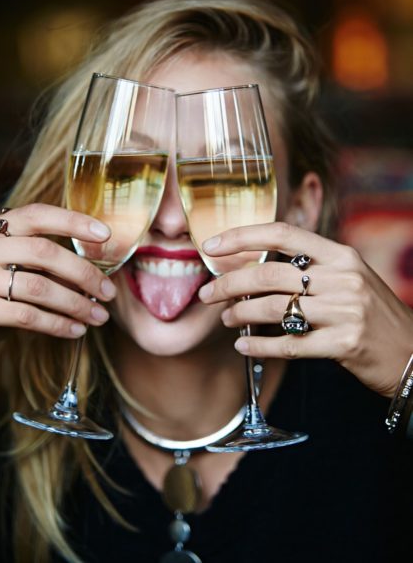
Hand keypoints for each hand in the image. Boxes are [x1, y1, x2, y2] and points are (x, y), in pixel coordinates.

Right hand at [0, 204, 115, 379]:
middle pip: (41, 251)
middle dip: (82, 272)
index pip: (34, 215)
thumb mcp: (8, 272)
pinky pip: (24, 315)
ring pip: (37, 287)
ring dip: (74, 304)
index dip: (72, 221)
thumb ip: (39, 262)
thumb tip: (95, 268)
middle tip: (107, 292)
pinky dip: (56, 324)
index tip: (105, 234)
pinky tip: (74, 331)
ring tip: (97, 316)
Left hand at [199, 222, 412, 397]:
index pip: (282, 233)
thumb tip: (252, 268)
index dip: (242, 236)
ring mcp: (344, 311)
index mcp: (340, 254)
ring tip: (226, 318)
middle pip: (269, 275)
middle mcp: (342, 278)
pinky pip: (289, 345)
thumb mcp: (348, 277)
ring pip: (274, 309)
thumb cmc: (372, 312)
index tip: (211, 246)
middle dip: (229, 284)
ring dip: (240, 314)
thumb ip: (309, 267)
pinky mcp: (344, 344)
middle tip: (208, 294)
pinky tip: (243, 346)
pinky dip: (260, 346)